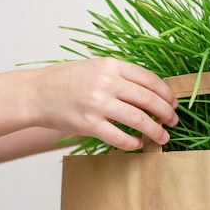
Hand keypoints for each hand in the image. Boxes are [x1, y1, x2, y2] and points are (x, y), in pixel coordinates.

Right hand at [27, 58, 178, 150]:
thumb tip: (151, 92)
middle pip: (149, 99)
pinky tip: (138, 144)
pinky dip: (133, 142)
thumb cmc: (67, 80)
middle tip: (173, 121)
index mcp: (111, 65)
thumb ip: (121, 76)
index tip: (174, 103)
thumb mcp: (96, 67)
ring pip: (139, 119)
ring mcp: (98, 103)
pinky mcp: (88, 124)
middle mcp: (106, 82)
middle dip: (166, 112)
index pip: (150, 80)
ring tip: (163, 137)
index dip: (167, 93)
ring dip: (155, 130)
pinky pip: (119, 137)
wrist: (36, 93)